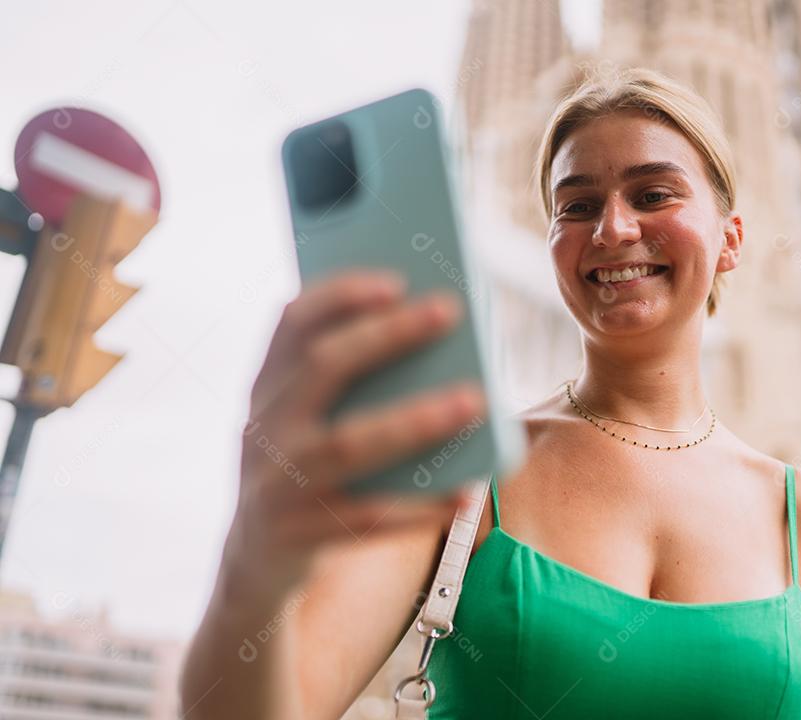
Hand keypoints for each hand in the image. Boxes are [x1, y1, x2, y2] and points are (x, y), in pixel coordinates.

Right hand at [225, 269, 485, 601]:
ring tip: (476, 400)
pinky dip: (419, 506)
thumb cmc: (307, 470)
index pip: (292, 324)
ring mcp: (277, 483)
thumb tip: (444, 351)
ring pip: (348, 444)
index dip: (339, 294)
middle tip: (448, 309)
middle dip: (386, 335)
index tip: (394, 278)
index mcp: (267, 388)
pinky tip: (464, 493)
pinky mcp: (298, 536)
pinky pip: (367, 518)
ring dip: (415, 419)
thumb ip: (350, 386)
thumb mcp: (306, 422)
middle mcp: (264, 428)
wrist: (254, 562)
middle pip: (323, 368)